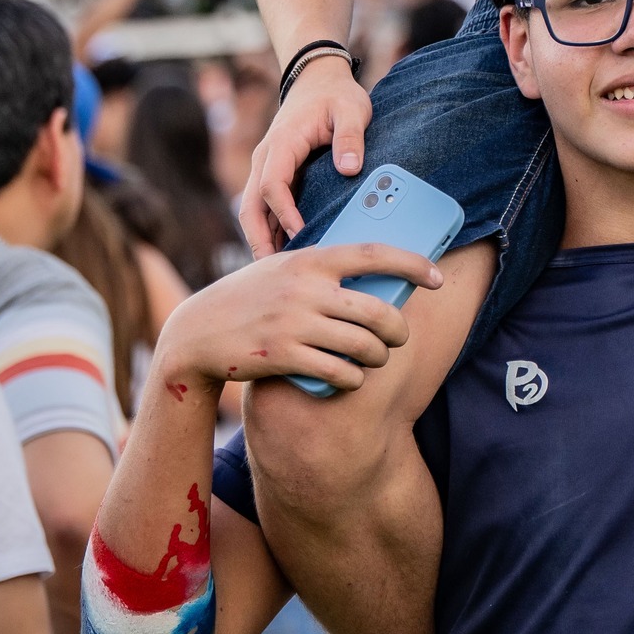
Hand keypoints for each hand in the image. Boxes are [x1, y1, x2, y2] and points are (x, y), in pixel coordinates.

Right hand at [153, 243, 435, 397]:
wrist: (197, 333)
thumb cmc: (249, 298)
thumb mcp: (281, 267)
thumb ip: (319, 267)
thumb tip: (374, 270)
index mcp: (310, 259)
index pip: (373, 254)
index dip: (412, 264)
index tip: (436, 276)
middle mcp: (306, 288)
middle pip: (378, 311)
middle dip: (399, 330)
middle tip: (399, 337)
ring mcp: (295, 323)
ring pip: (364, 346)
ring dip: (379, 357)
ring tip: (375, 358)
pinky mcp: (284, 357)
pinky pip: (340, 372)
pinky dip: (353, 379)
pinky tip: (350, 377)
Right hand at [240, 55, 372, 256]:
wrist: (318, 80)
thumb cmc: (336, 96)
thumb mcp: (351, 110)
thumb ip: (350, 137)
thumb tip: (349, 168)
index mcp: (282, 143)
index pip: (272, 185)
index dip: (285, 214)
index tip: (301, 236)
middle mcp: (266, 158)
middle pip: (251, 205)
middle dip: (258, 239)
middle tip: (272, 272)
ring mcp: (267, 167)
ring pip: (253, 210)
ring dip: (260, 239)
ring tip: (275, 273)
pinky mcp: (274, 174)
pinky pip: (265, 207)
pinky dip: (269, 230)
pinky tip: (283, 254)